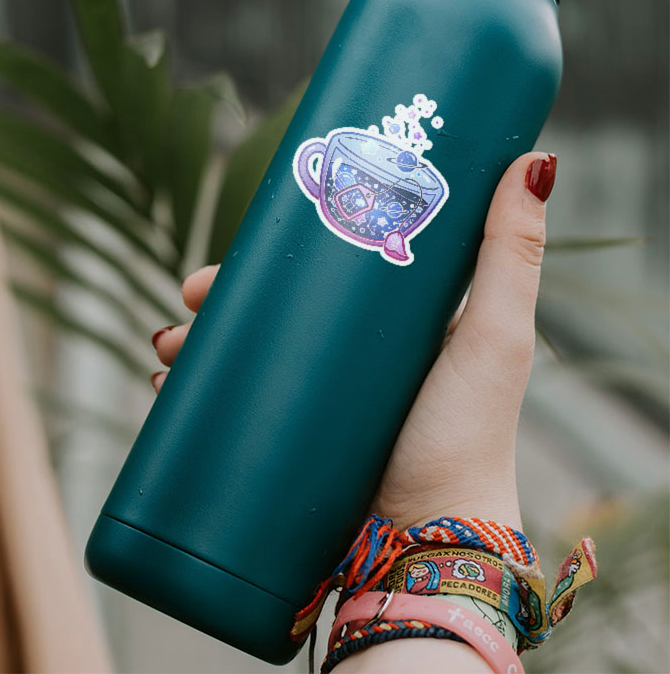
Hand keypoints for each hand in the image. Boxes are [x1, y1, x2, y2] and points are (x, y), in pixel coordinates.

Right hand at [151, 152, 556, 532]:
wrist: (426, 544)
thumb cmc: (469, 438)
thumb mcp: (492, 336)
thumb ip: (511, 253)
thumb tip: (536, 158)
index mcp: (391, 325)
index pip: (326, 267)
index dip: (282, 248)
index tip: (248, 240)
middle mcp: (349, 358)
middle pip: (273, 308)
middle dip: (223, 296)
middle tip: (191, 294)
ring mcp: (314, 401)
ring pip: (243, 354)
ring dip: (197, 342)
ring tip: (167, 348)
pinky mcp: (287, 442)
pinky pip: (229, 406)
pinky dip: (195, 392)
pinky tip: (167, 388)